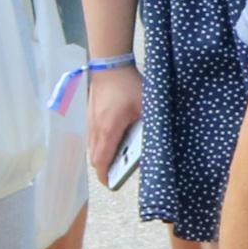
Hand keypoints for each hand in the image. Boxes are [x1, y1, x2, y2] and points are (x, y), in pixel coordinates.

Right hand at [85, 61, 144, 182]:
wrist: (110, 64)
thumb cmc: (128, 85)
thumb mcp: (146, 107)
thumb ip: (149, 127)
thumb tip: (157, 143)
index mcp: (108, 130)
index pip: (102, 161)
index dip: (105, 176)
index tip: (112, 184)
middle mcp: (95, 129)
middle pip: (95, 158)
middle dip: (104, 169)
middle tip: (116, 173)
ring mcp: (90, 121)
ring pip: (92, 147)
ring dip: (102, 156)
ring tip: (117, 158)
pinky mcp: (90, 115)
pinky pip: (92, 137)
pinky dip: (100, 144)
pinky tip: (113, 139)